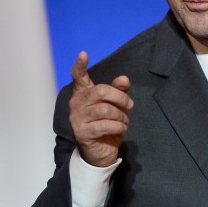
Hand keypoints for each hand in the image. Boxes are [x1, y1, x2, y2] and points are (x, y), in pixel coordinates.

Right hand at [69, 51, 132, 166]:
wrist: (101, 153)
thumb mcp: (117, 106)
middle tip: (130, 105)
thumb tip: (124, 78)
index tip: (84, 54)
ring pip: (105, 109)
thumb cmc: (108, 125)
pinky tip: (120, 129)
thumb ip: (120, 91)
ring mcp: (77, 118)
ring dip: (121, 115)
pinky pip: (104, 125)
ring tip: (124, 121)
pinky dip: (118, 126)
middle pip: (100, 91)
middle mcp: (76, 103)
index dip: (80, 65)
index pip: (78, 76)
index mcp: (83, 93)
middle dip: (120, 97)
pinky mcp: (81, 132)